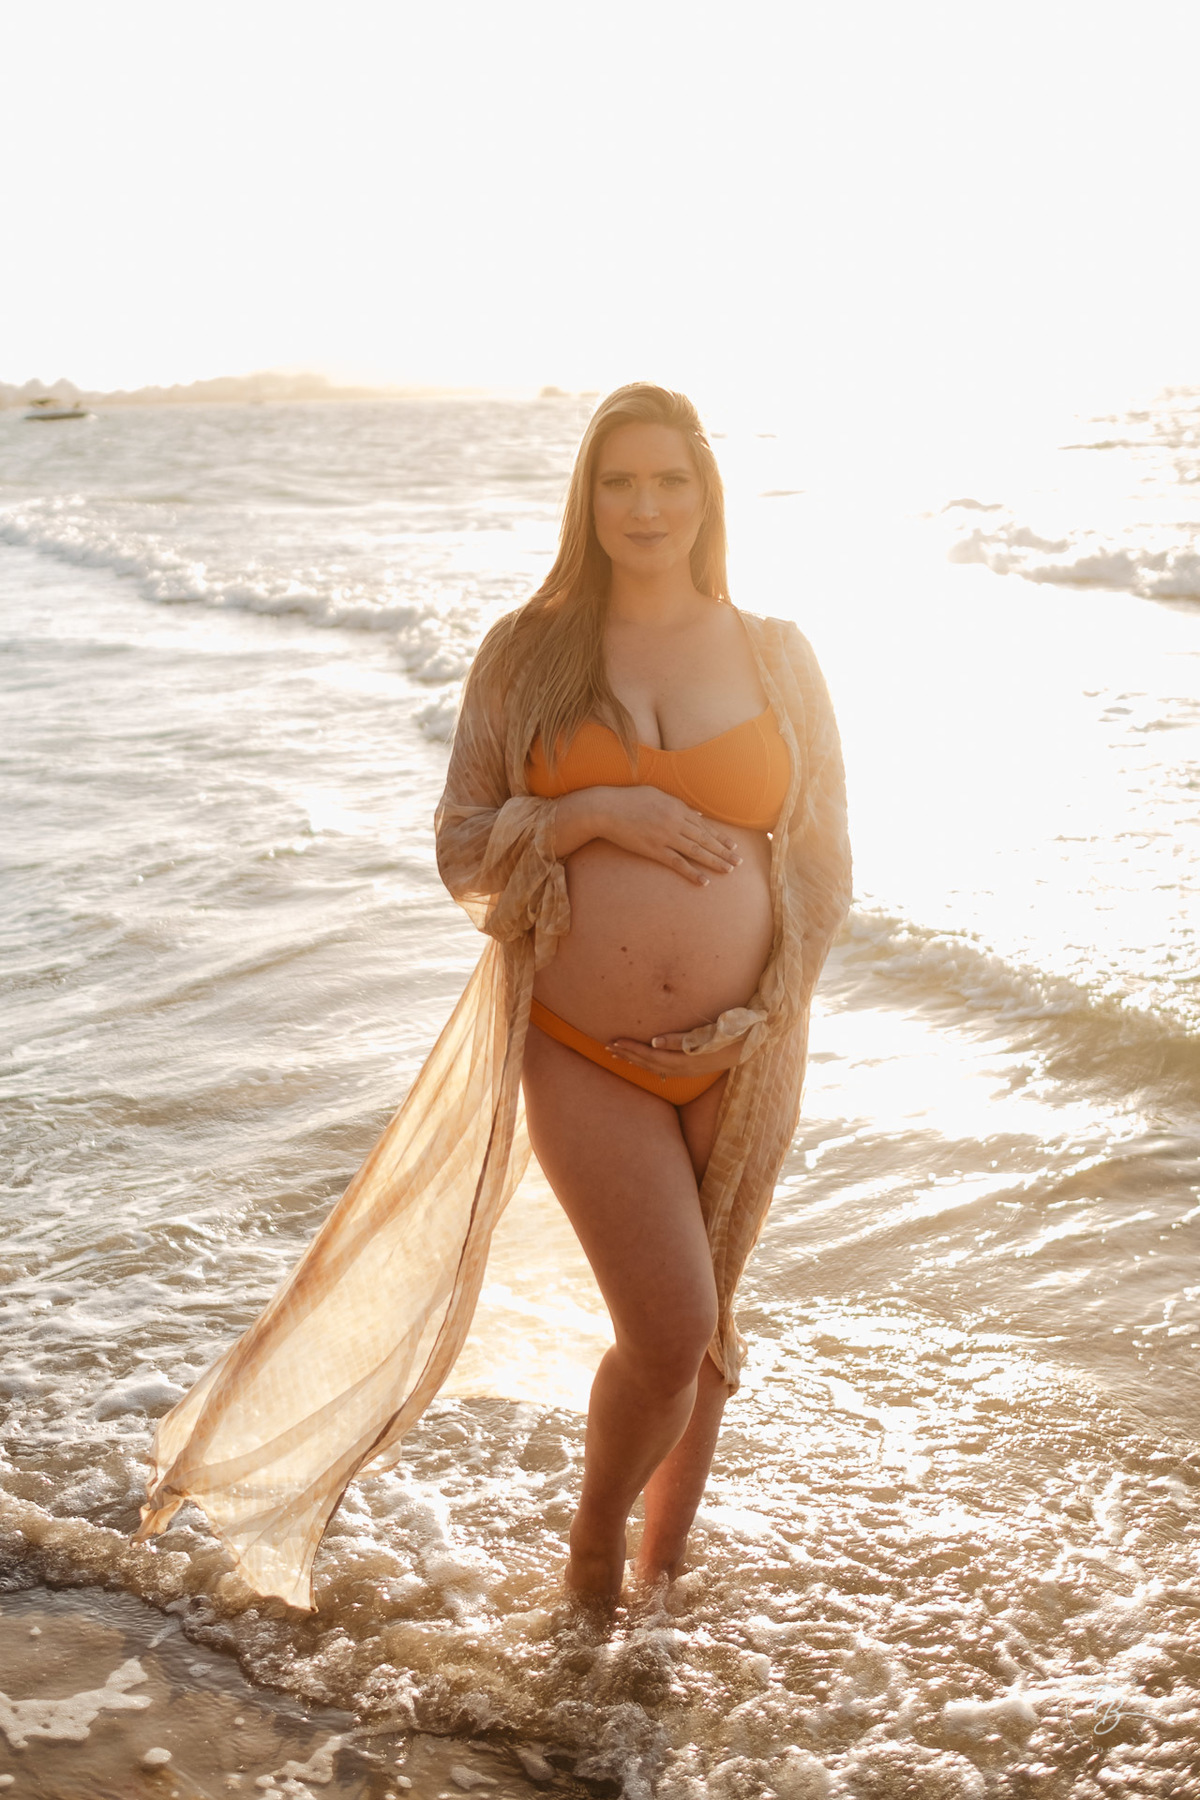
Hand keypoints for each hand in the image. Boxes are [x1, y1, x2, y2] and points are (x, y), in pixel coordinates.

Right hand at [594, 787, 740, 885]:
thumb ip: (678, 804)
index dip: (720, 837)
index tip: (733, 845)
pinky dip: (692, 873)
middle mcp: (676, 822)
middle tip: (739, 861)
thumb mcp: (657, 795)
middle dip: (724, 851)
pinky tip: (704, 881)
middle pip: (705, 839)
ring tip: (729, 869)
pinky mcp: (654, 850)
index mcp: (677, 808)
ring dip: (715, 861)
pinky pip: (677, 863)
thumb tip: (697, 814)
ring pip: (697, 851)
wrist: (607, 809)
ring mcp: (666, 837)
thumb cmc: (630, 799)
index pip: (704, 826)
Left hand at [605, 1029, 743, 1077]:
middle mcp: (683, 1070)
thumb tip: (653, 1042)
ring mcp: (687, 1071)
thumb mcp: (704, 1034)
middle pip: (648, 1064)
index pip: (650, 1056)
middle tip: (607, 1048)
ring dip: (635, 1060)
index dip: (631, 1049)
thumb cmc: (728, 1034)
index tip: (614, 1041)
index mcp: (684, 1061)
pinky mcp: (691, 1069)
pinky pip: (663, 1069)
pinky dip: (648, 1065)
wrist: (751, 1044)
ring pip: (654, 1068)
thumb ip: (678, 1039)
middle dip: (627, 1055)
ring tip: (618, 1054)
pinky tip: (642, 1062)